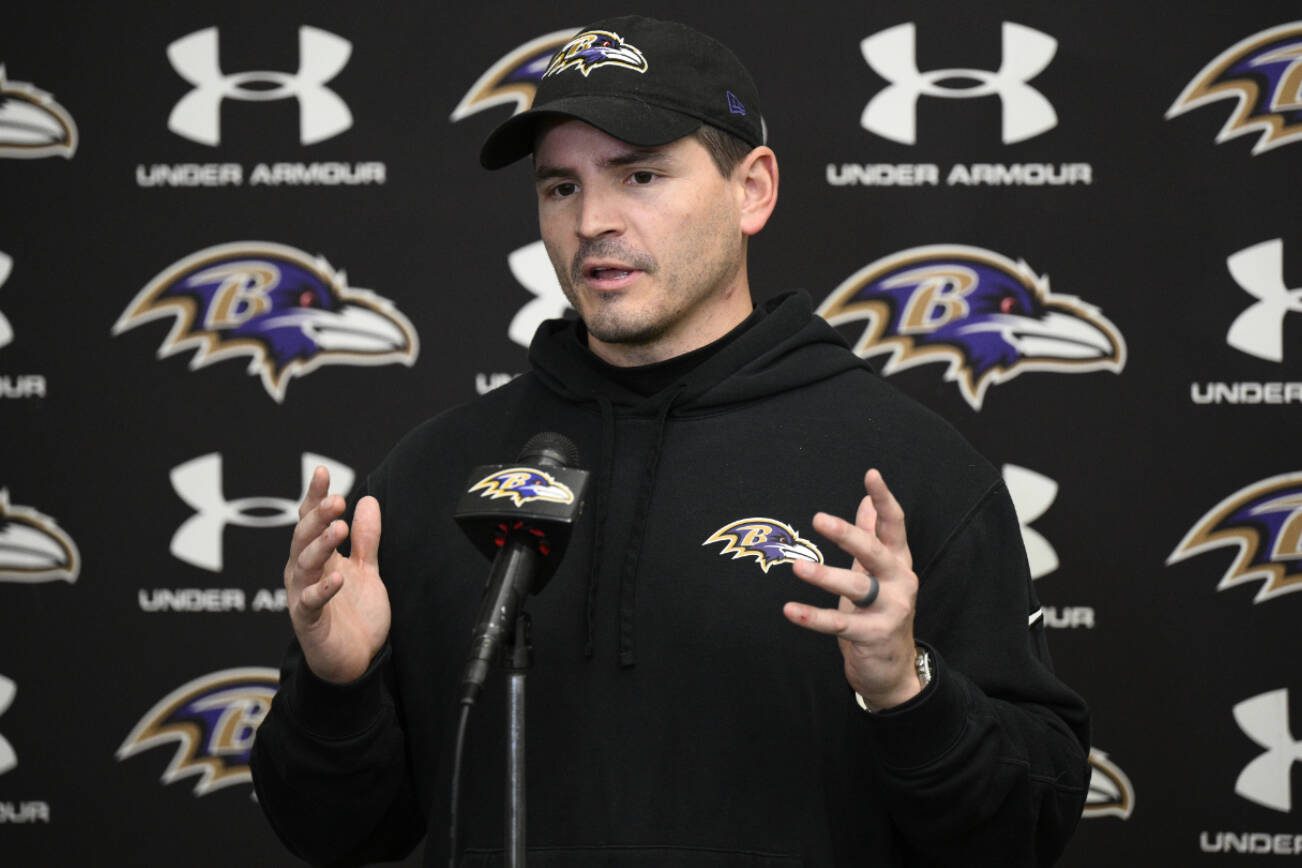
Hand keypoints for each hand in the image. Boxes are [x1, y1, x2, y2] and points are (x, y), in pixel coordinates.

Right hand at [284, 466, 390, 683]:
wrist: (355, 661)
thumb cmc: (354, 615)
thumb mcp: (365, 570)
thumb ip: (366, 539)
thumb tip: (368, 500)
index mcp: (317, 557)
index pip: (311, 520)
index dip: (315, 497)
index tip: (322, 472)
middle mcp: (303, 572)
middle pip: (304, 537)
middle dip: (318, 517)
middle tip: (337, 500)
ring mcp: (303, 595)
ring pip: (304, 564)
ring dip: (321, 544)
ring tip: (339, 528)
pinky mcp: (308, 621)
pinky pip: (311, 602)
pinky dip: (323, 589)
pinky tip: (337, 577)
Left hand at [783, 469, 921, 710]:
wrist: (893, 670)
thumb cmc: (880, 612)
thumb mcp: (878, 572)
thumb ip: (873, 536)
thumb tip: (867, 501)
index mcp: (898, 562)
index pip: (894, 525)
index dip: (884, 499)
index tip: (871, 474)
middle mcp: (899, 582)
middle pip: (875, 552)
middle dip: (848, 535)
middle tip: (818, 519)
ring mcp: (890, 610)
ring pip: (856, 588)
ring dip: (825, 577)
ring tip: (797, 567)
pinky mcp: (873, 636)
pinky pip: (838, 624)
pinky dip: (812, 617)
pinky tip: (789, 610)